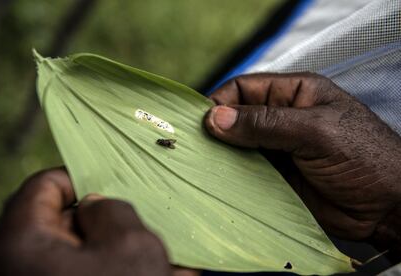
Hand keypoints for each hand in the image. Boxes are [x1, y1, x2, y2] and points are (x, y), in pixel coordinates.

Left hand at [0, 168, 170, 275]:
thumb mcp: (131, 243)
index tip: (112, 185)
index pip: (45, 186)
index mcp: (22, 243)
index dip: (81, 177)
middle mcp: (19, 266)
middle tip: (138, 225)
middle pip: (62, 221)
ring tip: (155, 259)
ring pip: (79, 252)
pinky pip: (83, 273)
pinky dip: (114, 270)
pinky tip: (152, 275)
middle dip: (105, 221)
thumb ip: (113, 208)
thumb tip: (96, 205)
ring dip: (117, 250)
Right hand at [204, 73, 400, 251]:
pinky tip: (220, 180)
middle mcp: (282, 117)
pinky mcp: (275, 175)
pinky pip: (245, 170)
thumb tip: (215, 117)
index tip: (200, 122)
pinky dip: (231, 174)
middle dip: (216, 129)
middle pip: (237, 116)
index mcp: (294, 93)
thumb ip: (265, 123)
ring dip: (221, 154)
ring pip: (238, 145)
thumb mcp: (314, 132)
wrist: (387, 208)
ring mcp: (277, 147)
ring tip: (202, 164)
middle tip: (195, 145)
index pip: (244, 88)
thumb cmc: (362, 157)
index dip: (220, 100)